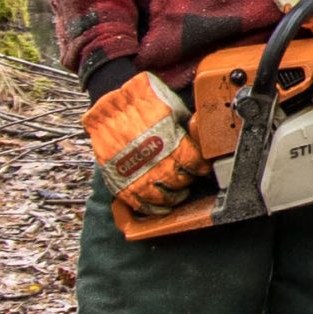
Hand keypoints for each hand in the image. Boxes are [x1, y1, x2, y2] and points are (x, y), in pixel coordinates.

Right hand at [84, 72, 209, 217]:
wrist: (110, 108)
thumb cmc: (142, 104)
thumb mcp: (174, 110)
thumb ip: (187, 127)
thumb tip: (201, 133)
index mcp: (175, 146)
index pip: (197, 166)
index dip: (202, 168)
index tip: (202, 168)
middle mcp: (159, 164)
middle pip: (181, 182)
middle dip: (187, 181)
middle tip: (187, 178)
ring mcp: (139, 176)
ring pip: (163, 198)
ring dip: (173, 198)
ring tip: (177, 193)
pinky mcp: (122, 183)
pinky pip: (140, 204)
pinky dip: (152, 209)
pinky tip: (159, 206)